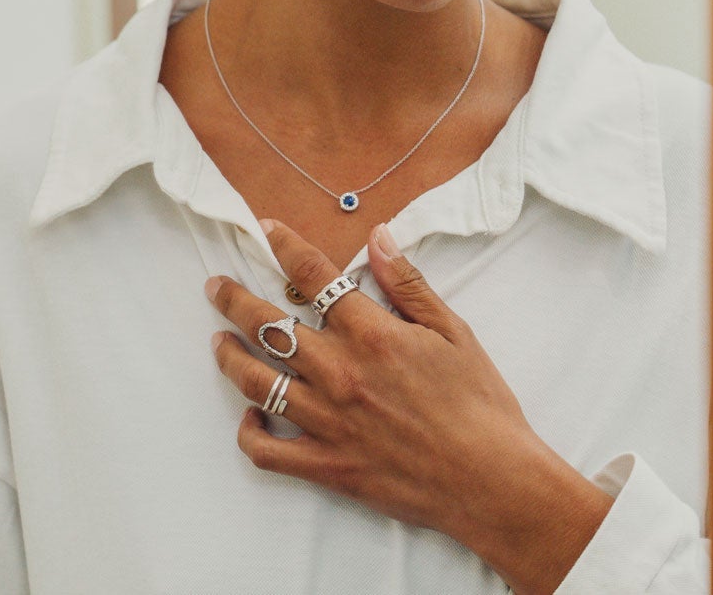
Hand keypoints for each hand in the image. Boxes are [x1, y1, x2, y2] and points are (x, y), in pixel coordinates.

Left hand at [204, 219, 613, 594]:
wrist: (496, 482)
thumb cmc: (481, 405)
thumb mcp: (454, 332)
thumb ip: (408, 284)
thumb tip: (378, 236)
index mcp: (372, 335)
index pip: (313, 276)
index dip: (284, 246)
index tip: (265, 231)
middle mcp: (340, 373)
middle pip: (266, 324)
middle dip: (232, 299)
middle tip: (216, 286)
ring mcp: (328, 421)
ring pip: (255, 381)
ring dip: (229, 356)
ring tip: (219, 341)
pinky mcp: (326, 465)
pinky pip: (266, 451)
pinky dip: (249, 432)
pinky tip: (251, 416)